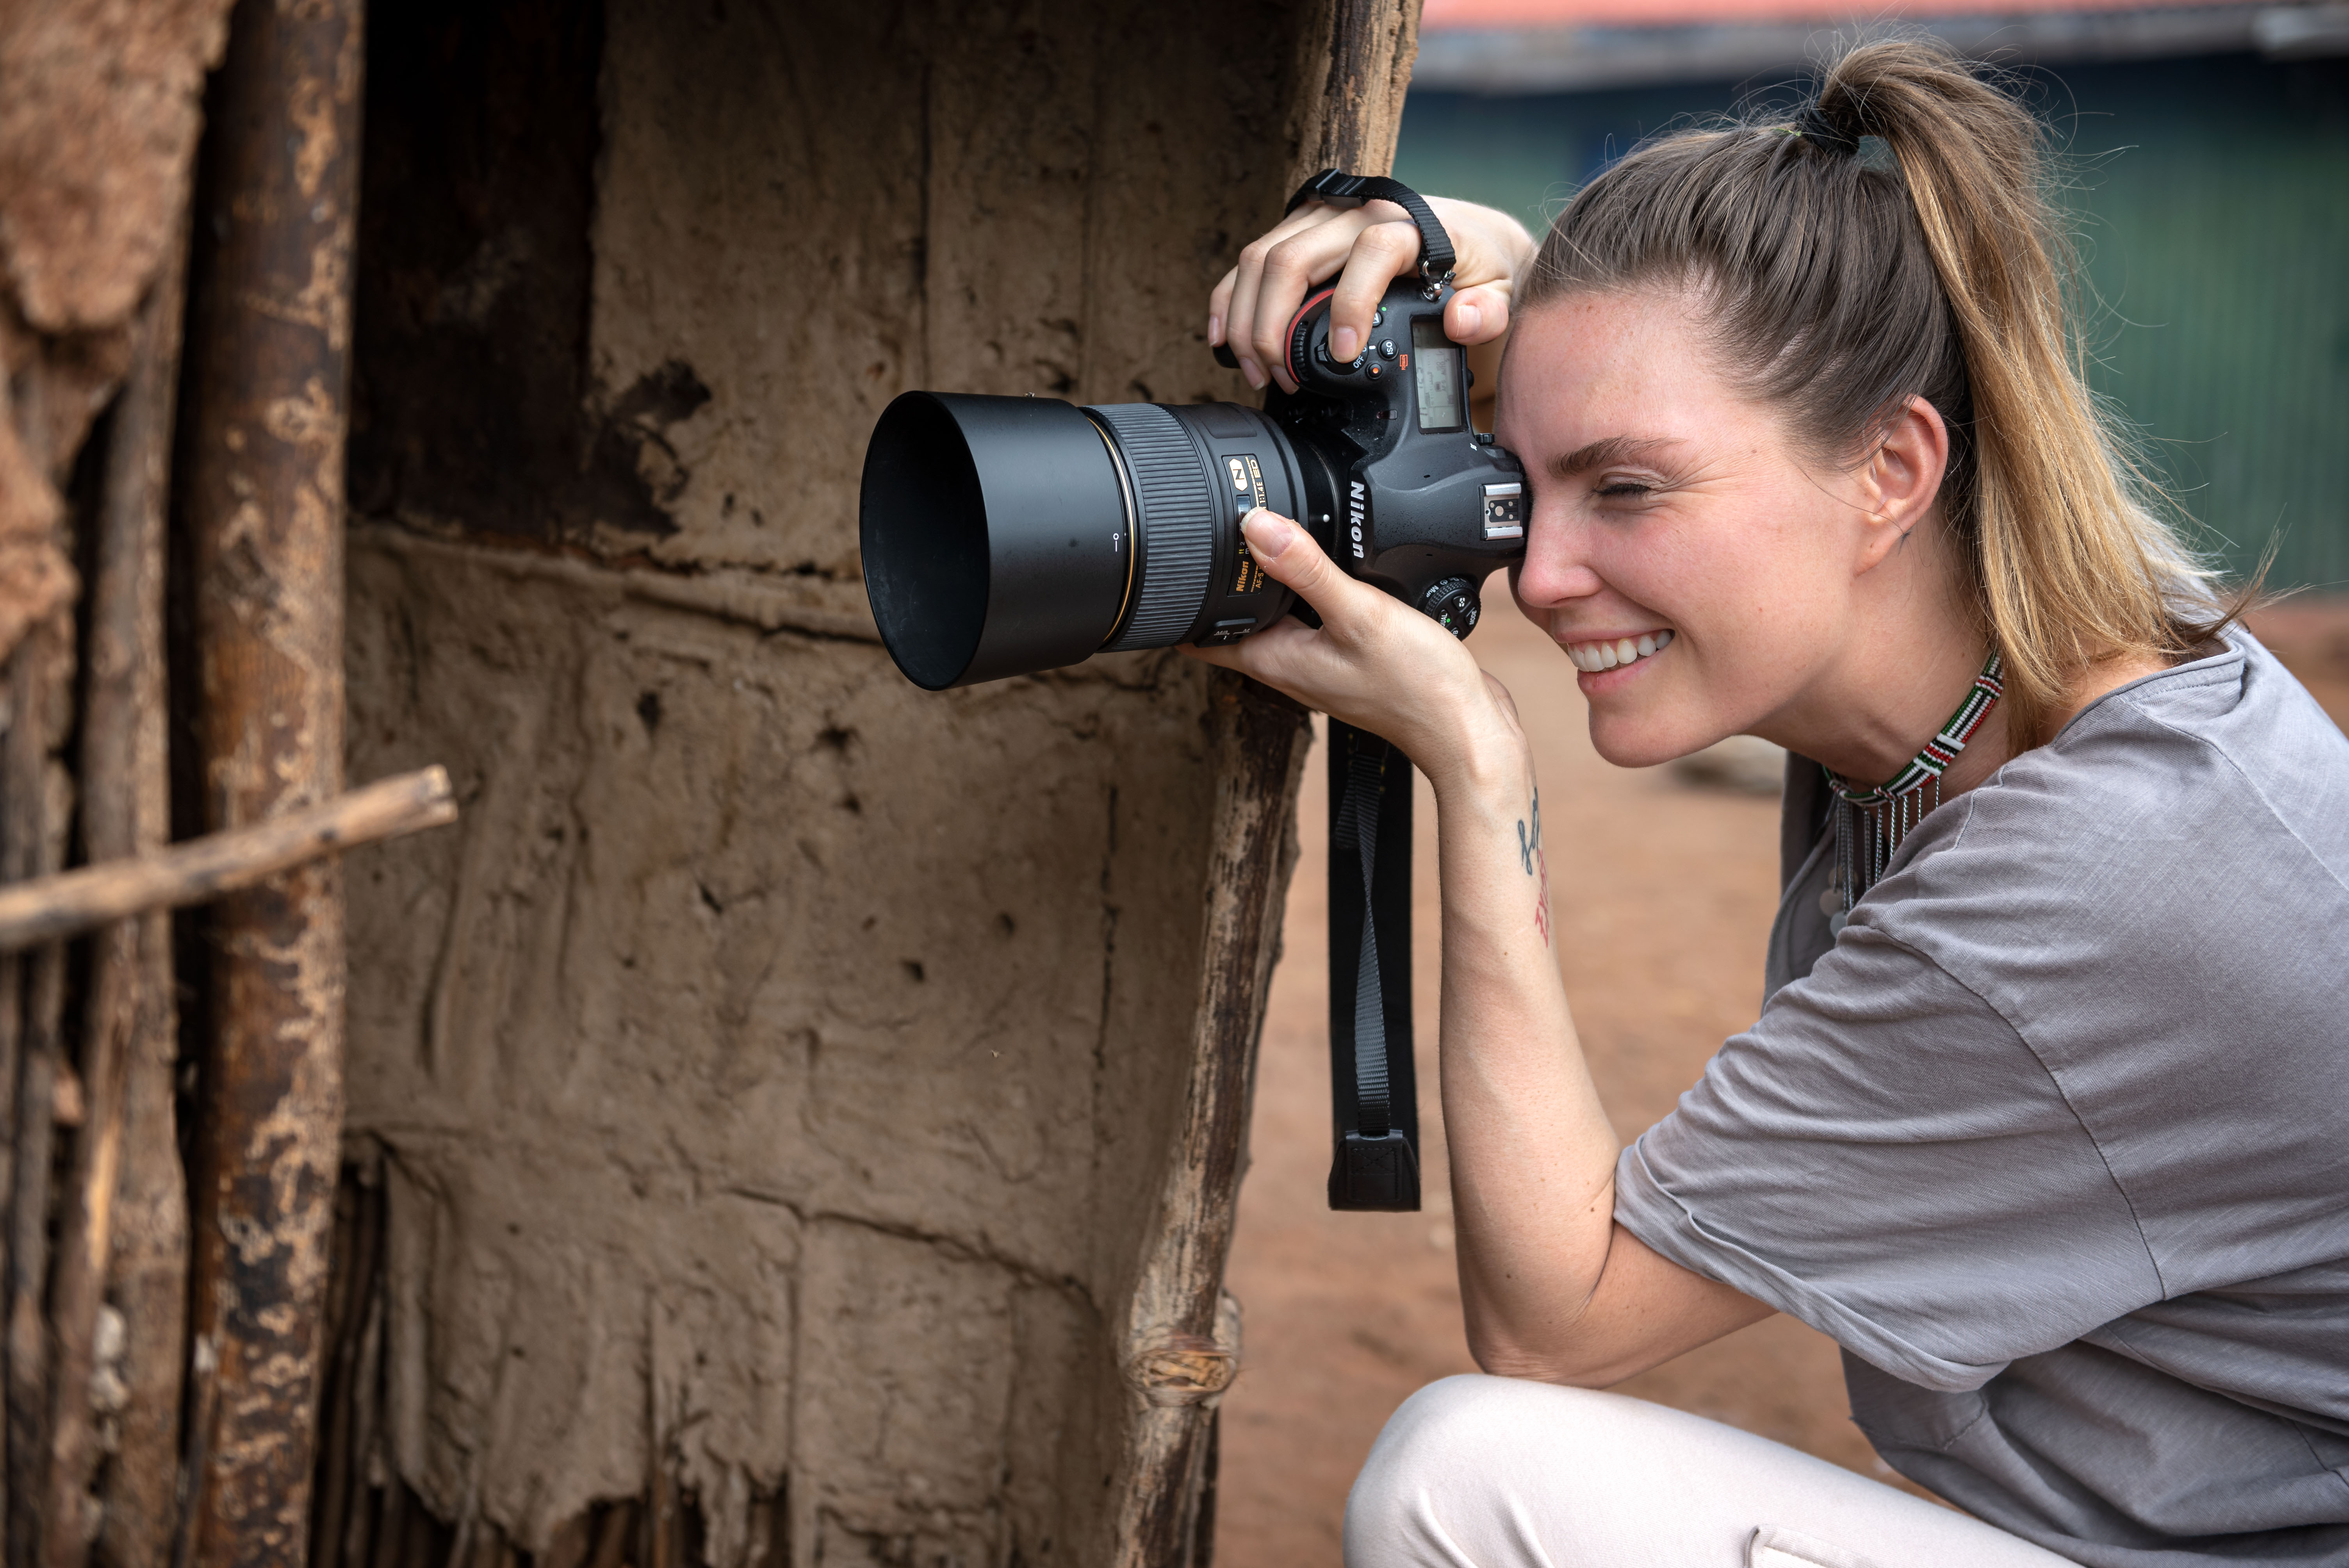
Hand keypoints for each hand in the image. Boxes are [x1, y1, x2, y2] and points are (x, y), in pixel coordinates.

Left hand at [1184, 511, 1527, 788]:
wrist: (1467, 733)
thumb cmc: (1418, 688)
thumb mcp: (1359, 614)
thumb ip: (1307, 569)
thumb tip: (1256, 527)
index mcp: (1277, 660)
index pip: (1204, 635)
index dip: (1182, 602)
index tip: (1173, 563)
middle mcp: (1293, 667)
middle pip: (1240, 622)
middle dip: (1226, 585)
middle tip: (1215, 537)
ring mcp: (1322, 666)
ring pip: (1279, 620)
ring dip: (1272, 588)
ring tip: (1267, 543)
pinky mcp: (1354, 662)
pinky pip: (1318, 623)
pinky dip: (1314, 596)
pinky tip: (1333, 572)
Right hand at [1208, 196, 1534, 392]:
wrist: (1466, 235)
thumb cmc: (1478, 263)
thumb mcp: (1501, 286)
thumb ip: (1489, 308)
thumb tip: (1463, 319)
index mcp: (1406, 223)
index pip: (1369, 251)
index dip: (1351, 303)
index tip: (1346, 353)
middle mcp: (1354, 212)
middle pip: (1291, 258)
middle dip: (1273, 324)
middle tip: (1279, 377)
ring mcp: (1318, 220)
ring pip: (1260, 259)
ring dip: (1246, 319)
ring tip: (1257, 372)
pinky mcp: (1297, 232)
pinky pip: (1249, 263)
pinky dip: (1231, 301)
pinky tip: (1225, 340)